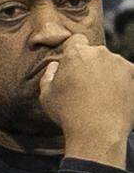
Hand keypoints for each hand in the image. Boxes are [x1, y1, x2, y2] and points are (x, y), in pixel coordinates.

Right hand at [38, 34, 133, 167]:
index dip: (75, 51)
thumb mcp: (46, 96)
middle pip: (95, 53)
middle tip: (87, 85)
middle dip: (92, 65)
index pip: (77, 40)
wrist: (98, 132)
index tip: (75, 65)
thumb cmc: (68, 114)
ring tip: (103, 95)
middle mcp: (99, 53)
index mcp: (75, 53)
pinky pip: (128, 75)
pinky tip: (117, 99)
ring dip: (108, 74)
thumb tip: (55, 66)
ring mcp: (120, 63)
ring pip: (113, 64)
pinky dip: (124, 83)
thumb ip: (49, 76)